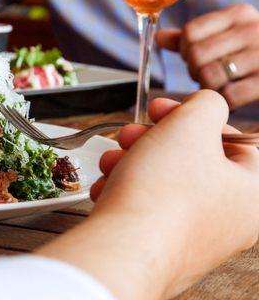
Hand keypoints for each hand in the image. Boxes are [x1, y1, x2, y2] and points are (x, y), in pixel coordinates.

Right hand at [88, 91, 258, 297]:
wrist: (124, 249)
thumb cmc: (163, 194)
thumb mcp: (191, 124)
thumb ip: (207, 104)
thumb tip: (207, 106)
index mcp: (250, 193)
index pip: (236, 143)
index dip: (197, 118)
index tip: (166, 110)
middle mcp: (228, 222)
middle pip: (192, 162)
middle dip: (153, 139)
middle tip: (132, 134)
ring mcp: (192, 238)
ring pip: (163, 184)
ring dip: (132, 162)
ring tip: (113, 161)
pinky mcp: (159, 248)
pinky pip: (145, 209)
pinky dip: (125, 191)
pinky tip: (109, 187)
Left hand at [157, 4, 258, 107]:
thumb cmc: (252, 55)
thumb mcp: (227, 38)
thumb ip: (193, 38)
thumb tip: (159, 37)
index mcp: (240, 14)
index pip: (190, 33)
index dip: (185, 52)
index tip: (197, 60)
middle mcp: (254, 29)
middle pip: (196, 55)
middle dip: (196, 72)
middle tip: (209, 78)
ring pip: (209, 76)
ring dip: (209, 89)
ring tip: (221, 87)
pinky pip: (229, 96)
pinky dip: (225, 102)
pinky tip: (233, 99)